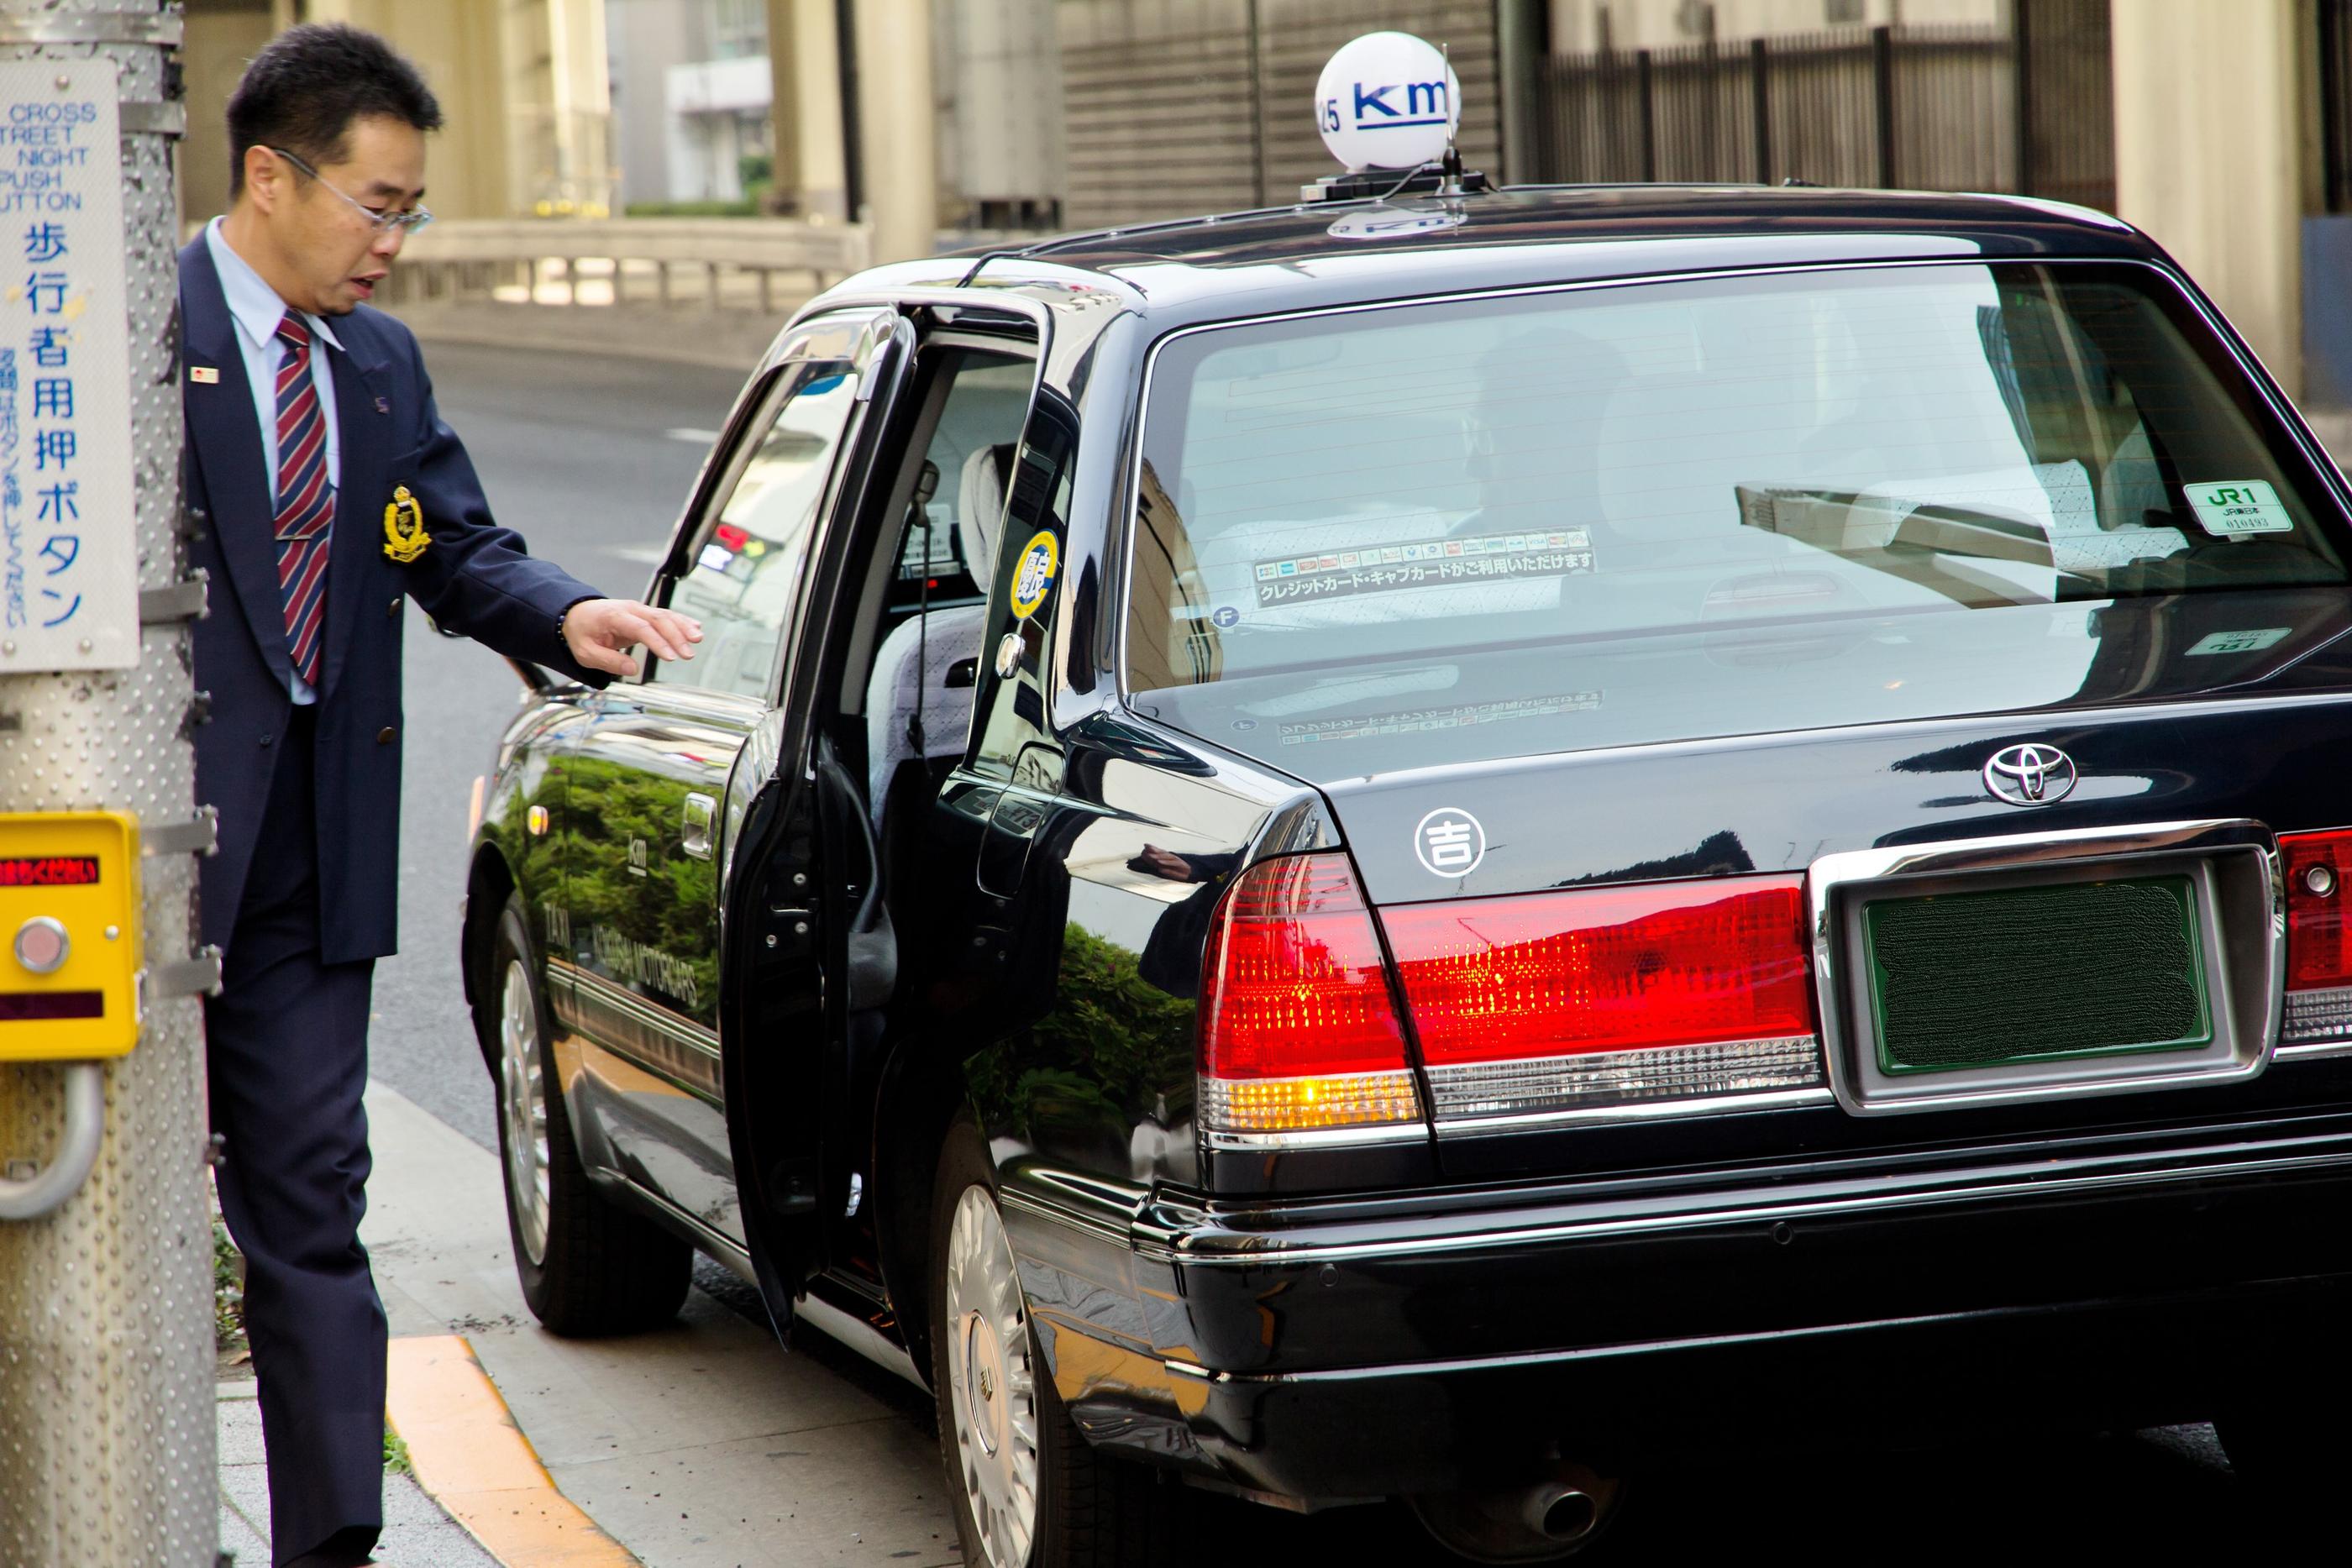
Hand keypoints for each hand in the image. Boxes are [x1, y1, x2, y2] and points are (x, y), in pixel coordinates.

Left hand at [561, 598, 702, 677]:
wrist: (576, 614)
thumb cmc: (581, 634)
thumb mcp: (586, 653)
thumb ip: (608, 661)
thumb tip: (633, 669)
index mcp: (614, 616)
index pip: (641, 628)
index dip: (658, 642)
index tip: (671, 657)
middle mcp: (630, 609)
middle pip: (658, 619)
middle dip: (676, 636)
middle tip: (688, 654)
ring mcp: (639, 609)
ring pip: (666, 615)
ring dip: (683, 627)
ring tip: (698, 640)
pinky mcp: (645, 614)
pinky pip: (666, 615)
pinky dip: (682, 621)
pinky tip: (696, 628)